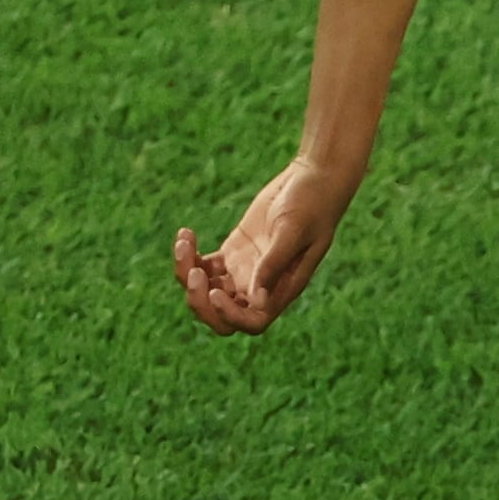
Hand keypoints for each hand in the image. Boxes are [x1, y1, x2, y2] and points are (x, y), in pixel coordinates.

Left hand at [176, 158, 352, 335]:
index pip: (252, 321)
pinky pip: (203, 266)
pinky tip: (186, 233)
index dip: (228, 315)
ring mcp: (246, 270)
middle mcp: (262, 286)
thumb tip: (256, 299)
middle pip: (222, 315)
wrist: (314, 179)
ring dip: (187, 273)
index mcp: (282, 288)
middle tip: (192, 270)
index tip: (214, 290)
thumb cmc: (312, 203)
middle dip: (200, 302)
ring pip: (207, 290)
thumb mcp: (293, 231)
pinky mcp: (235, 252)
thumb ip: (274, 263)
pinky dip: (188, 255)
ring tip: (184, 242)